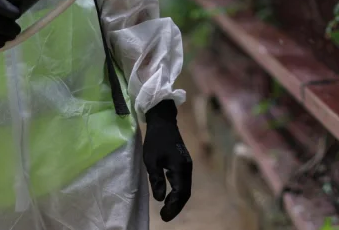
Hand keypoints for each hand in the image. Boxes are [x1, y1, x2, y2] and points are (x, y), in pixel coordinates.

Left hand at [143, 100, 191, 221]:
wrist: (163, 122)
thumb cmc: (155, 140)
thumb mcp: (151, 160)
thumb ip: (156, 179)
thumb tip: (159, 198)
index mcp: (180, 167)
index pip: (180, 192)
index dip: (173, 206)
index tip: (164, 216)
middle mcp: (187, 168)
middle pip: (185, 193)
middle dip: (176, 207)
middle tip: (165, 217)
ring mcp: (187, 165)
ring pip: (186, 188)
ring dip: (178, 200)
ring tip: (167, 210)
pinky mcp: (184, 164)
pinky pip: (184, 182)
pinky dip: (178, 193)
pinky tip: (169, 197)